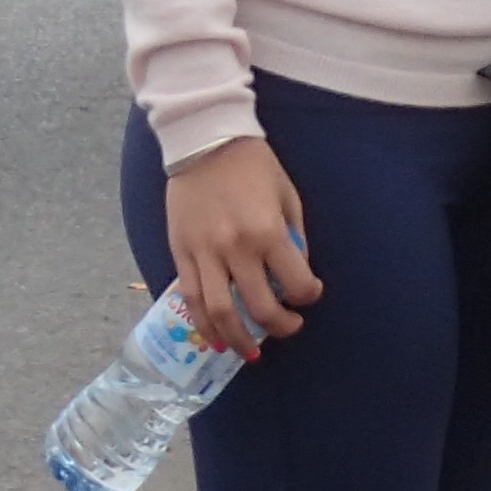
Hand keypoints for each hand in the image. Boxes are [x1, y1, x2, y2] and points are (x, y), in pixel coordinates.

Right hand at [161, 136, 320, 352]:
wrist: (204, 138)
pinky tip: (216, 339)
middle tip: (288, 327)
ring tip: (251, 353)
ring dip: (238, 340)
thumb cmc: (253, 164)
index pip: (295, 284)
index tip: (308, 293)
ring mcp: (204, 252)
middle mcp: (236, 248)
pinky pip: (191, 299)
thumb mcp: (287, 194)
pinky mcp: (181, 251)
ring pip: (220, 313)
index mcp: (268, 231)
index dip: (308, 295)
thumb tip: (296, 273)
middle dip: (280, 327)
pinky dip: (204, 325)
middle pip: (260, 308)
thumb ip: (294, 236)